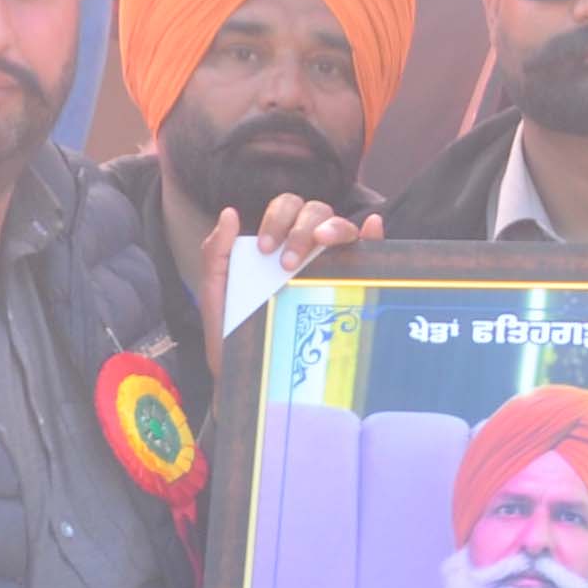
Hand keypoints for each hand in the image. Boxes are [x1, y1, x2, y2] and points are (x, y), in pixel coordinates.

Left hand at [188, 192, 375, 346]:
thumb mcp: (216, 293)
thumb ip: (215, 252)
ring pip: (341, 226)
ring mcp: (330, 267)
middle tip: (287, 262)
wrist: (250, 378)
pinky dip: (371, 235)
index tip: (266, 249)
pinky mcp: (351, 288)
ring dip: (333, 227)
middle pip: (315, 212)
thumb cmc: (234, 335)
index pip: (287, 209)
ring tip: (321, 244)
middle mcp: (306, 250)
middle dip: (301, 227)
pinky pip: (369, 254)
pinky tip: (371, 227)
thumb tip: (230, 213)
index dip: (279, 219)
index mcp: (277, 243)